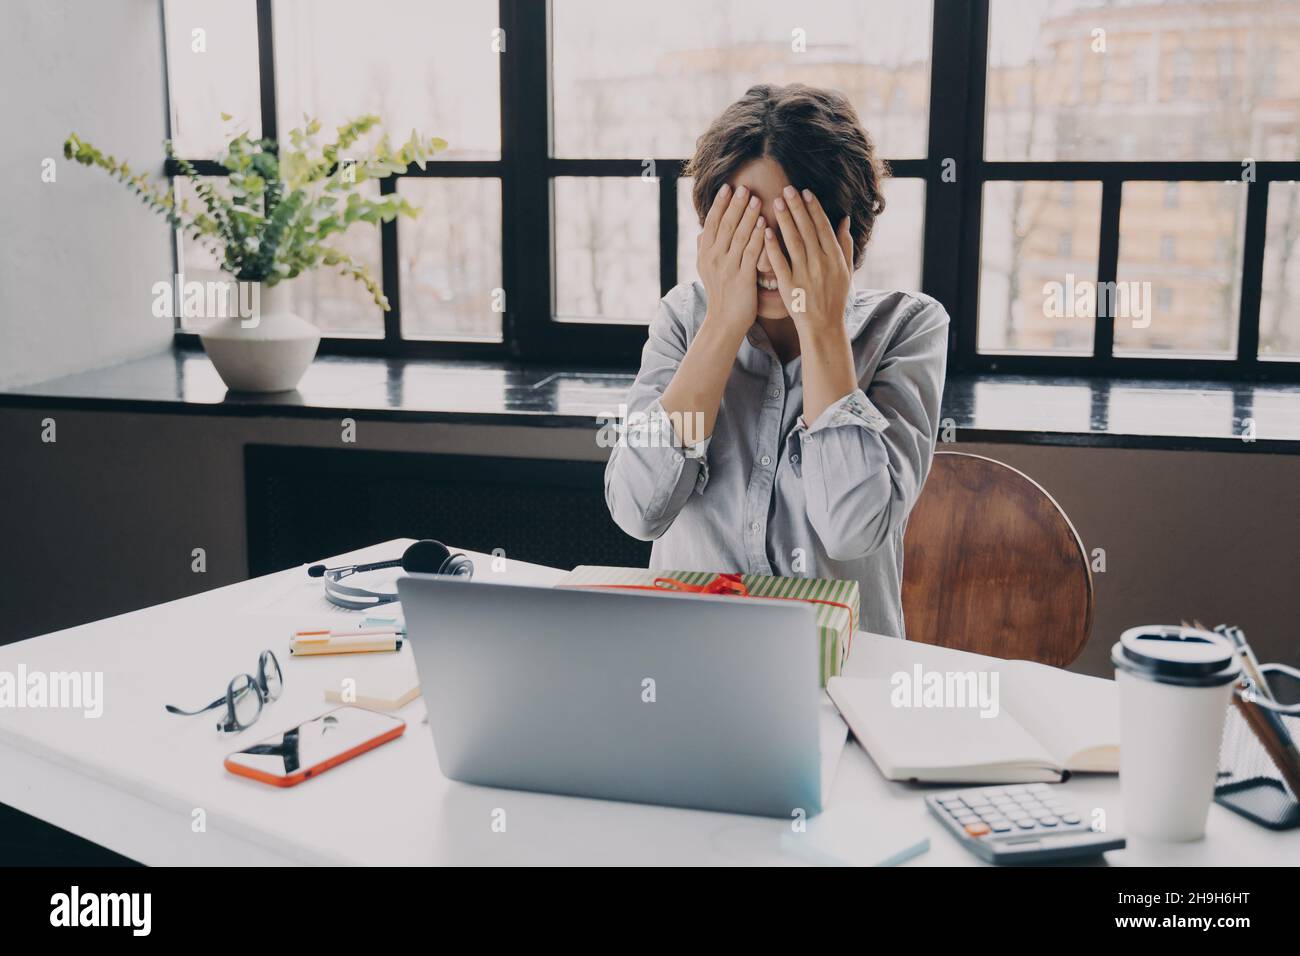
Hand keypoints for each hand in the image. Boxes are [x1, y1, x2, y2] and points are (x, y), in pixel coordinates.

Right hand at [697, 183, 765, 336]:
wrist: (724, 321)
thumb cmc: (720, 293)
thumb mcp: (706, 270)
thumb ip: (705, 249)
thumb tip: (702, 230)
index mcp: (705, 254)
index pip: (712, 223)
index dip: (720, 204)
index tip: (728, 187)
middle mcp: (714, 259)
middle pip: (725, 225)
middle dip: (735, 205)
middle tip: (744, 187)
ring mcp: (728, 268)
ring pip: (738, 236)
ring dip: (748, 216)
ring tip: (757, 199)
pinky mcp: (742, 279)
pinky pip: (751, 253)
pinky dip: (757, 237)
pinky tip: (764, 223)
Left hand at [764, 186, 852, 331]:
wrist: (823, 326)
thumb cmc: (834, 297)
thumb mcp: (845, 271)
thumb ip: (845, 244)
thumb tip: (844, 219)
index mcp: (834, 258)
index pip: (823, 227)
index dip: (813, 208)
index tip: (804, 191)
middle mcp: (820, 263)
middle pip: (807, 230)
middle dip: (797, 207)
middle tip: (787, 188)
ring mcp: (804, 274)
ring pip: (793, 242)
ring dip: (784, 220)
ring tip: (775, 202)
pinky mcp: (789, 286)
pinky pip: (780, 263)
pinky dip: (773, 246)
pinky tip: (766, 231)